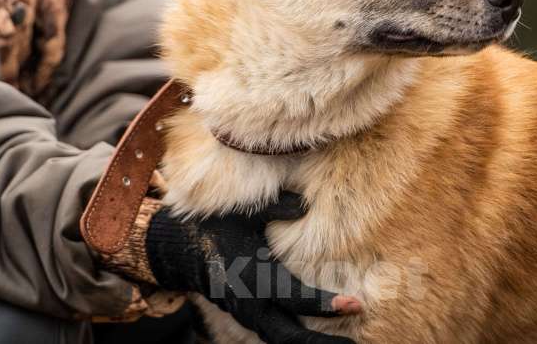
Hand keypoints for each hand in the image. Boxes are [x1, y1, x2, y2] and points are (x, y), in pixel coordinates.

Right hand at [145, 191, 359, 343]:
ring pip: (282, 341)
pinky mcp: (249, 318)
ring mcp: (247, 316)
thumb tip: (306, 206)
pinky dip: (297, 340)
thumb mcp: (244, 211)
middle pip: (290, 336)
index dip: (325, 303)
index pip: (294, 297)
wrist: (182, 250)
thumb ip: (275, 207)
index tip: (355, 305)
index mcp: (251, 277)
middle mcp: (250, 304)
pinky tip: (320, 342)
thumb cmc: (217, 226)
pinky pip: (276, 336)